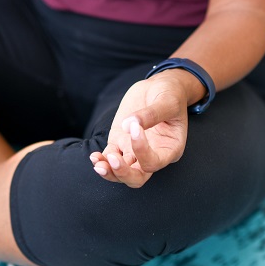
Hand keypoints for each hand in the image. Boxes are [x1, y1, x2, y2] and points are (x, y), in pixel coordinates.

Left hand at [90, 71, 190, 187]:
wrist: (159, 87)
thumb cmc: (170, 94)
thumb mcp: (167, 101)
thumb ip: (151, 114)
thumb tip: (128, 125)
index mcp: (170, 149)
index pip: (154, 162)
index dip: (142, 151)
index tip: (135, 128)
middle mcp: (152, 154)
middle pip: (138, 178)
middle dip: (123, 173)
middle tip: (113, 159)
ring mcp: (134, 150)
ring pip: (121, 172)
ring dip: (109, 171)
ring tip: (98, 163)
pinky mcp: (119, 142)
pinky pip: (109, 159)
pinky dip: (101, 161)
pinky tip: (94, 156)